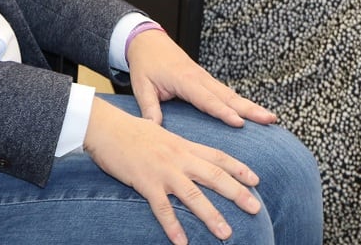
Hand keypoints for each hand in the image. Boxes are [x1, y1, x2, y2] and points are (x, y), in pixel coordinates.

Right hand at [83, 96, 262, 243]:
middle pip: (214, 176)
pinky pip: (162, 208)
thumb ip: (176, 146)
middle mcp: (177, 158)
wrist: (104, 126)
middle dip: (237, 193)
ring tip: (225, 233)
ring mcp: (162, 171)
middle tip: (256, 208)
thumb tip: (186, 153)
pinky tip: (181, 243)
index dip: (238, 168)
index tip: (256, 180)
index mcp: (182, 145)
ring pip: (193, 195)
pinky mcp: (145, 183)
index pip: (217, 156)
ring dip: (211, 216)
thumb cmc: (129, 130)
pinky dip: (172, 226)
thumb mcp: (159, 133)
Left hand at [126, 26, 276, 129]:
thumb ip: (149, 108)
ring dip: (251, 106)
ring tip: (270, 119)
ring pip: (231, 94)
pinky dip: (241, 102)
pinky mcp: (206, 80)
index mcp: (184, 80)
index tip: (239, 123)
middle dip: (249, 109)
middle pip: (228, 96)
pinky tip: (254, 113)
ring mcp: (205, 78)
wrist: (148, 41)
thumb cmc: (145, 63)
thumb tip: (155, 130)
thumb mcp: (141, 85)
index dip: (223, 112)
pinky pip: (226, 93)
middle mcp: (199, 78)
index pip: (207, 99)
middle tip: (269, 120)